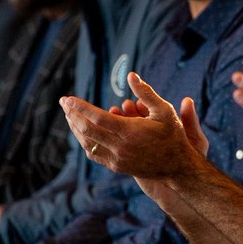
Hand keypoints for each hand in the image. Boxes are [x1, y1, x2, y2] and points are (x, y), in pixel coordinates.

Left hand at [61, 73, 201, 177]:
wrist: (178, 167)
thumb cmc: (174, 135)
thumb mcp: (164, 110)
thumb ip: (146, 92)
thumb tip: (131, 75)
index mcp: (130, 131)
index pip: (97, 116)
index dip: (80, 106)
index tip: (67, 98)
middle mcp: (121, 147)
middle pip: (87, 129)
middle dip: (72, 114)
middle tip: (64, 103)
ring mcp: (117, 159)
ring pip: (87, 143)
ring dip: (75, 128)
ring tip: (69, 116)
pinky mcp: (117, 167)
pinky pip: (94, 154)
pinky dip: (84, 142)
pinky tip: (81, 132)